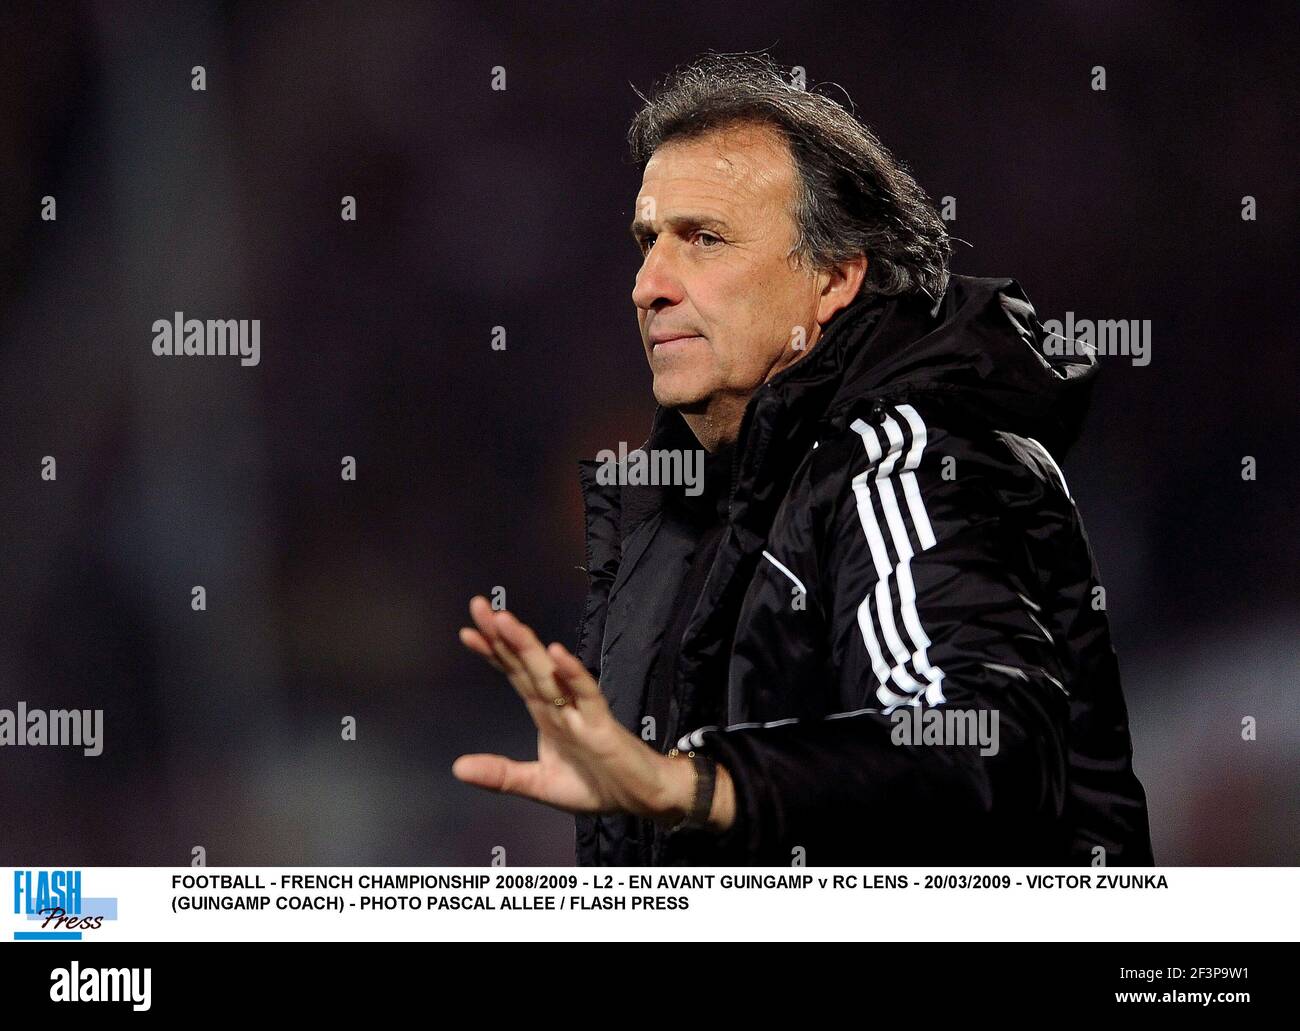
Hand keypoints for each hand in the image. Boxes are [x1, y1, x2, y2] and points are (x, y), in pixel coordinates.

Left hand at [453, 595, 697, 823]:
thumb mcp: (539, 784)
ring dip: (527, 647)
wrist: (643, 798)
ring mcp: (581, 711)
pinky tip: (556, 654)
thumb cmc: (596, 785)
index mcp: (546, 713)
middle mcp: (560, 705)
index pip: (515, 675)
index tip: (467, 633)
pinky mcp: (602, 724)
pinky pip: (587, 695)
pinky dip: (572, 674)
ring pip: (550, 673)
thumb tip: (457, 768)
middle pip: (527, 665)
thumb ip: (501, 775)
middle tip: (479, 607)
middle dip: (503, 637)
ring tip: (505, 621)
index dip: (492, 653)